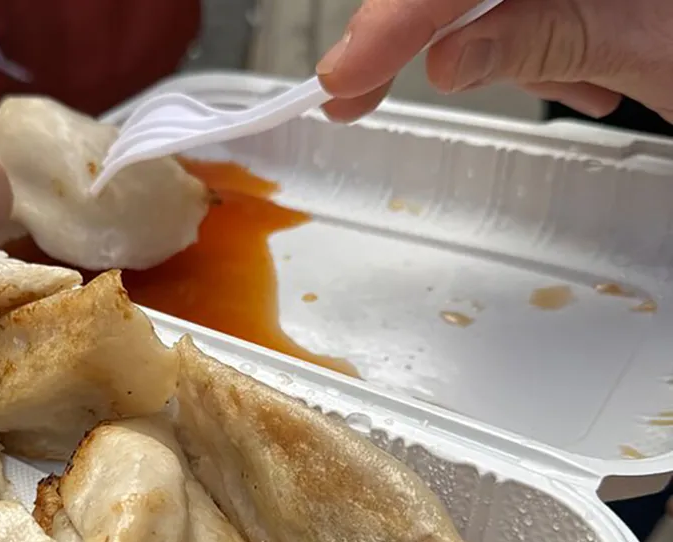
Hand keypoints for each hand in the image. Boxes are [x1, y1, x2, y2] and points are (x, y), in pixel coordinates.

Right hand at [315, 0, 672, 121]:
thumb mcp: (648, 42)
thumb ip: (543, 39)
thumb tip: (448, 60)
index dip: (387, 24)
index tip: (344, 77)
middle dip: (418, 32)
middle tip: (356, 89)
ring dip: (508, 45)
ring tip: (574, 87)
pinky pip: (535, 2)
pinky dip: (549, 39)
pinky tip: (595, 70)